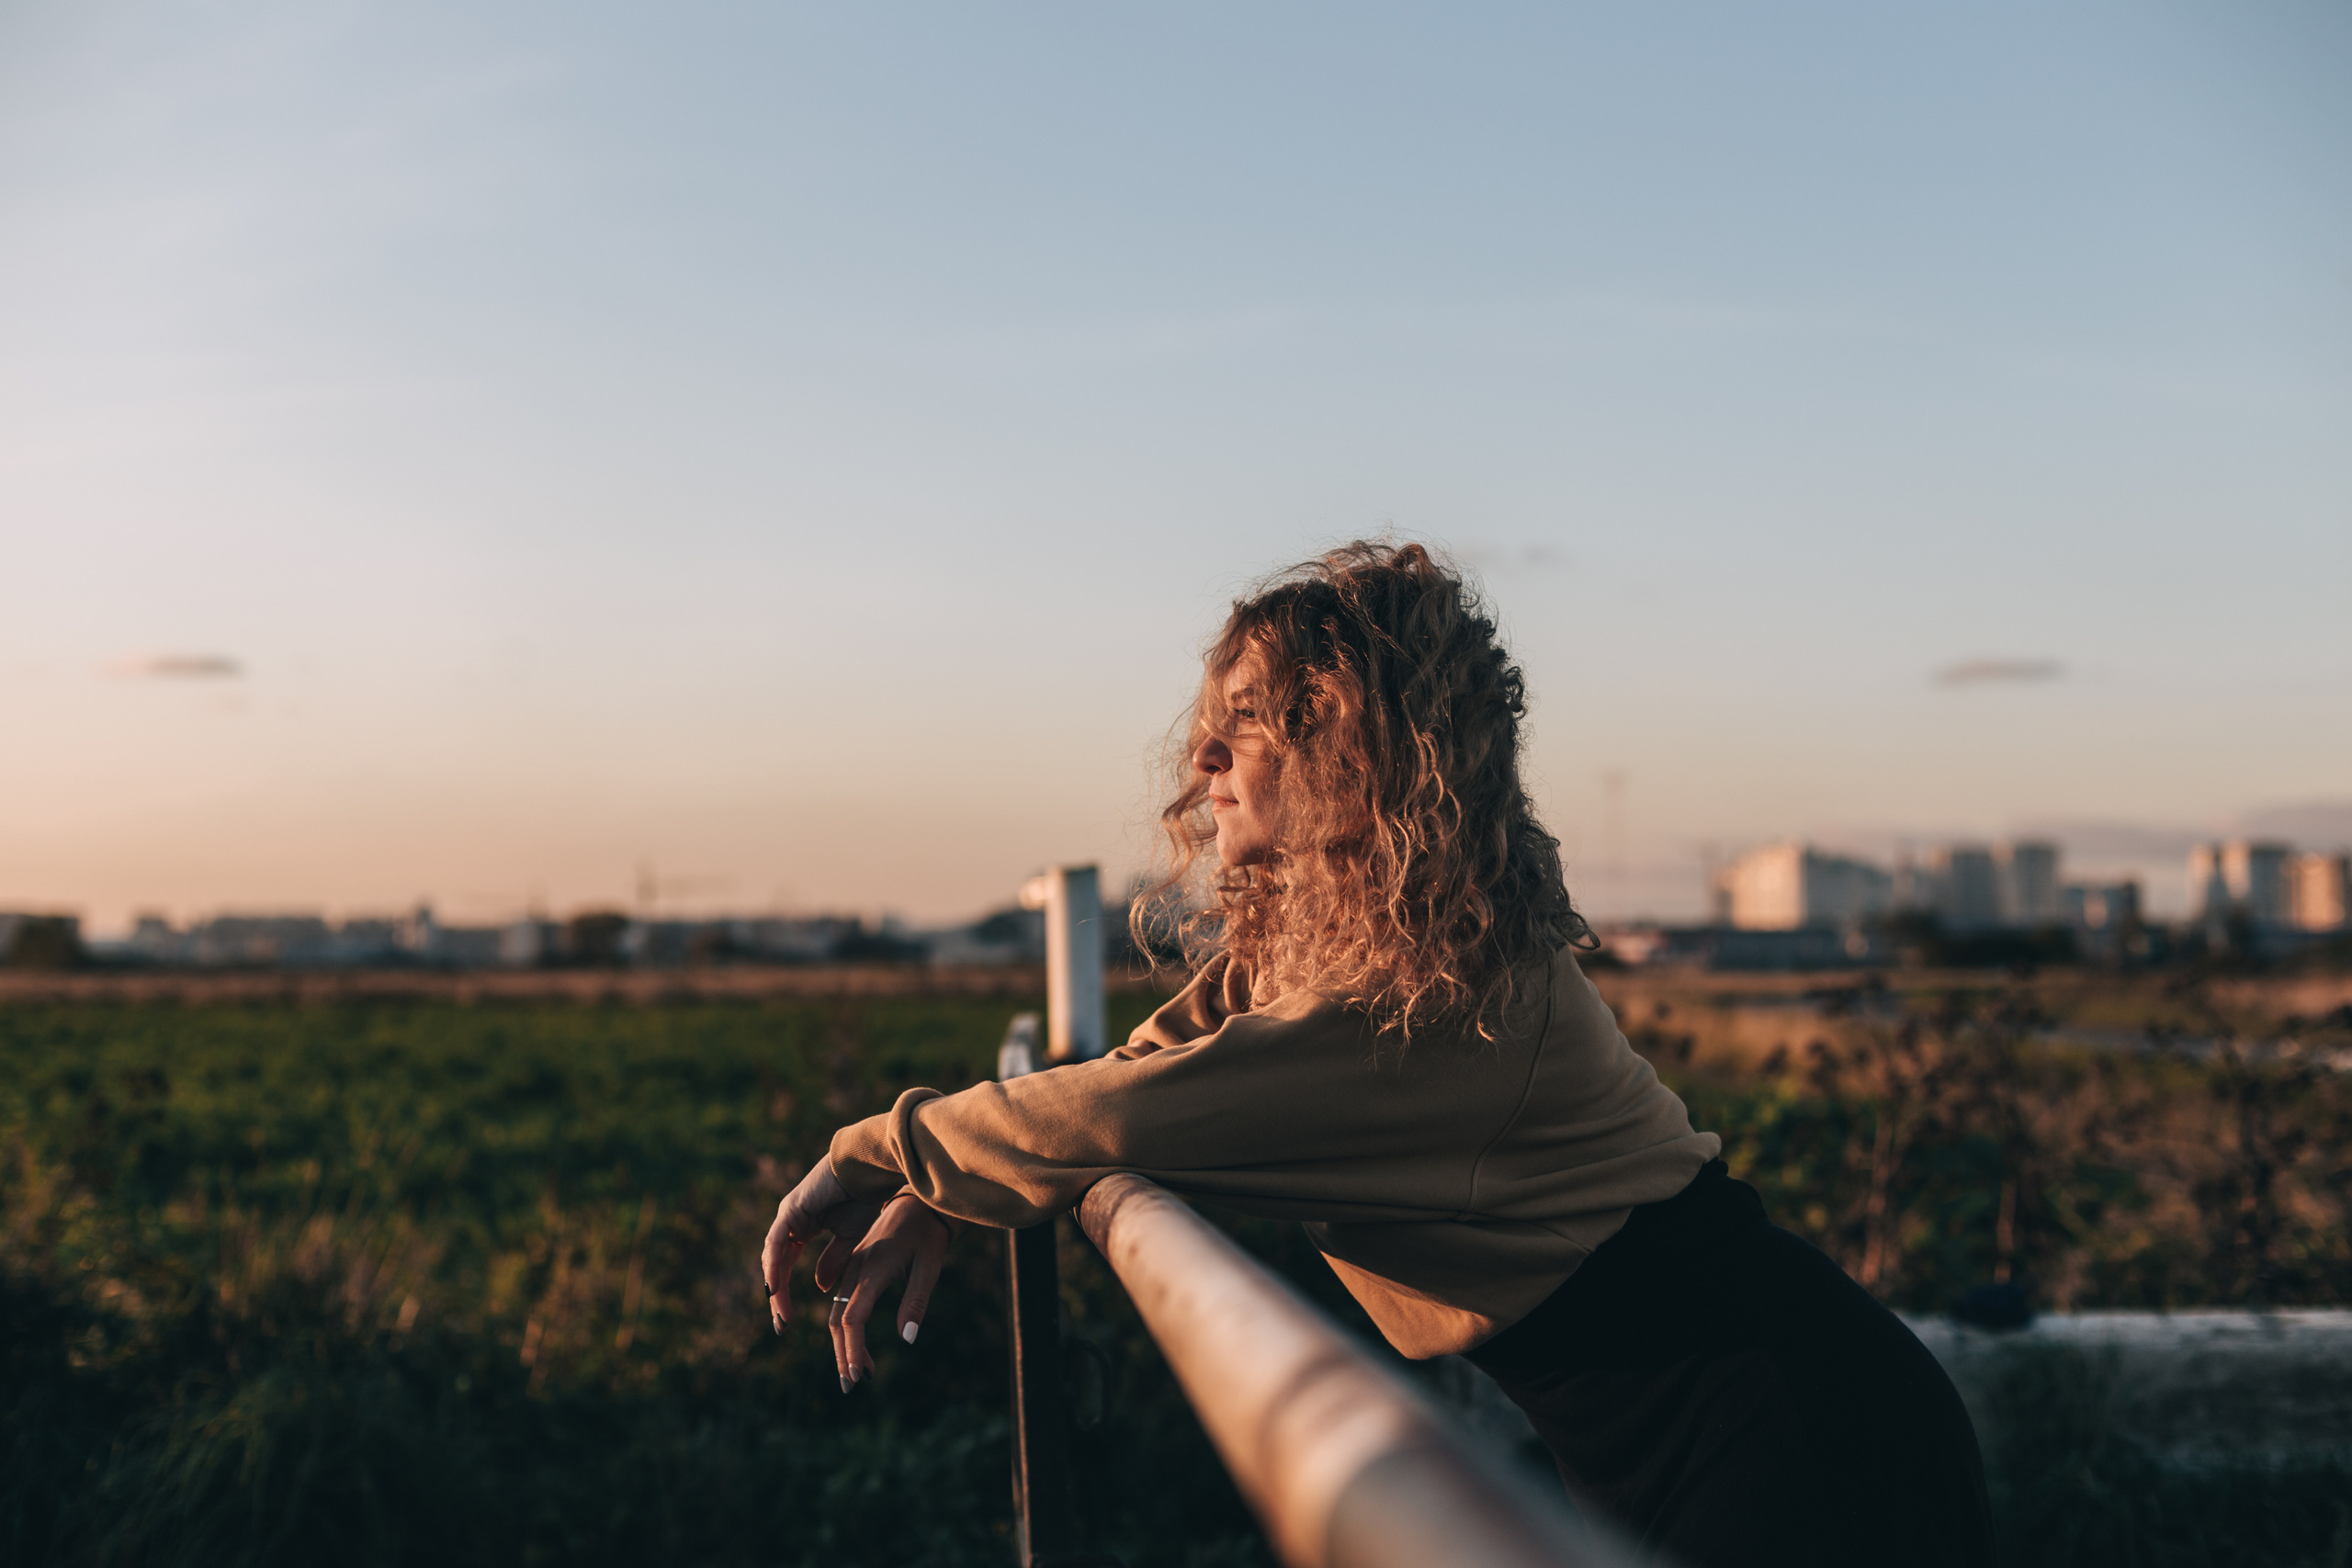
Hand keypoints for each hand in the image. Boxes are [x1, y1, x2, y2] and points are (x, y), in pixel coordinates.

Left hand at [760, 1158, 880, 1333]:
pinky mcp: (790, 1210)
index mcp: (802, 1228)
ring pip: (772, 1259)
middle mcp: (789, 1222)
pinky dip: (774, 1268)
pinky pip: (776, 1244)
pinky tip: (774, 1289)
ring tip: (780, 1315)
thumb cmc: (864, 1198)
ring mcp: (787, 1215)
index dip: (785, 1294)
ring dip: (775, 1289)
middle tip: (781, 1326)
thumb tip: (820, 1288)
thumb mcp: (851, 1238)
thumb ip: (834, 1261)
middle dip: (777, 1298)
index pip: (786, 1266)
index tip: (787, 1321)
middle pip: (775, 1267)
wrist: (870, 1172)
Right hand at [823, 1195, 952, 1390]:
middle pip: (838, 1321)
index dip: (853, 1350)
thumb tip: (907, 1338)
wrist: (918, 1204)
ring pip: (838, 1314)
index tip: (859, 1376)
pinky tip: (856, 1348)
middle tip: (851, 1387)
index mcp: (873, 1268)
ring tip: (855, 1374)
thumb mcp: (929, 1268)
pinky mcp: (854, 1268)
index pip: (853, 1318)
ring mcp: (852, 1268)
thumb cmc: (928, 1236)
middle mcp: (856, 1269)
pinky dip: (846, 1329)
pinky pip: (843, 1303)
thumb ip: (916, 1302)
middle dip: (843, 1355)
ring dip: (844, 1346)